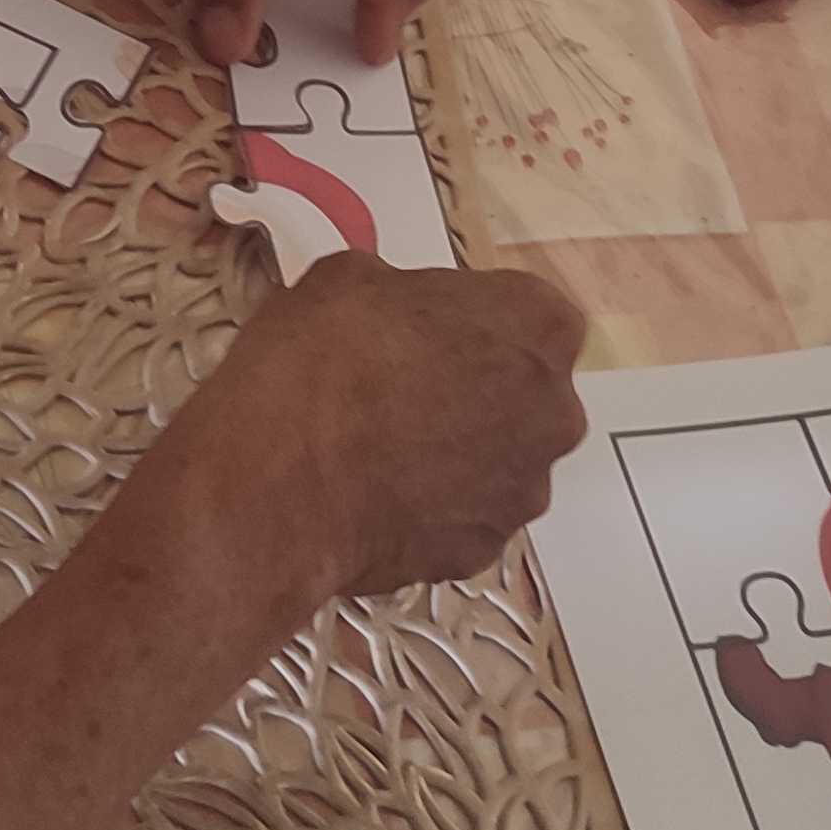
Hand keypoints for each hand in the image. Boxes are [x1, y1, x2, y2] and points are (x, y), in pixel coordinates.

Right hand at [173, 254, 589, 606]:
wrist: (278, 481)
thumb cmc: (319, 368)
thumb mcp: (346, 279)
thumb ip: (397, 292)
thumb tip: (386, 309)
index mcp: (537, 325)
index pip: (528, 311)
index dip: (473, 317)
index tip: (429, 326)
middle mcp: (552, 411)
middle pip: (524, 390)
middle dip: (474, 386)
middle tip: (402, 383)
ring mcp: (523, 489)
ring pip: (497, 459)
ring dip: (454, 448)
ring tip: (380, 442)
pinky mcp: (483, 550)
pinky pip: (463, 515)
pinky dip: (430, 505)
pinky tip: (374, 488)